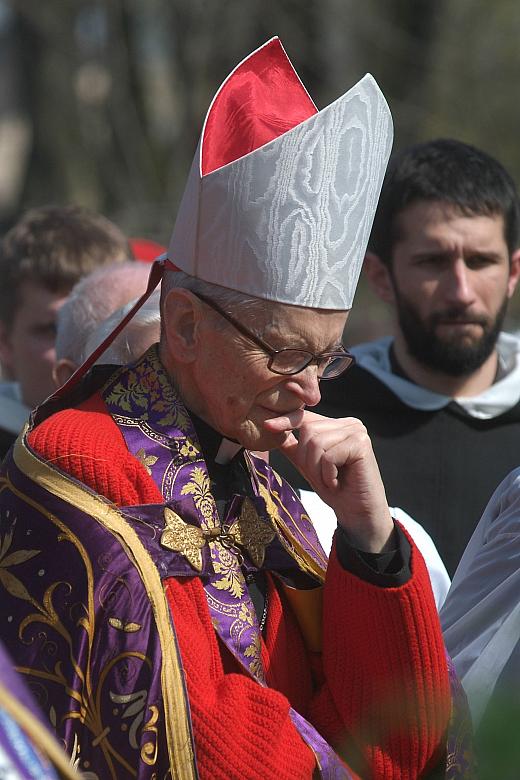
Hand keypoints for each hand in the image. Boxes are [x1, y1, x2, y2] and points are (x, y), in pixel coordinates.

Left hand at [268, 410, 393, 552]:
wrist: (358, 513)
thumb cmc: (335, 489)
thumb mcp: (308, 465)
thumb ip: (293, 447)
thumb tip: (270, 430)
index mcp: (337, 425)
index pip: (305, 417)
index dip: (286, 421)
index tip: (267, 426)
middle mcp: (349, 423)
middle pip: (308, 431)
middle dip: (307, 460)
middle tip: (321, 477)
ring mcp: (357, 431)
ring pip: (316, 443)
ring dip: (317, 469)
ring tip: (330, 480)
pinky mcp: (361, 444)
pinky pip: (328, 456)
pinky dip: (327, 474)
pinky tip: (337, 482)